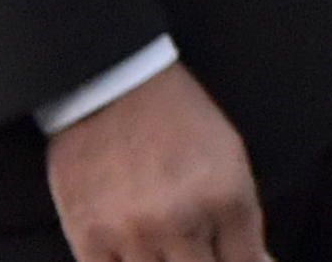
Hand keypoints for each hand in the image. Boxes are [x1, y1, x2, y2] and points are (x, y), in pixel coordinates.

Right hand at [46, 63, 267, 261]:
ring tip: (168, 248)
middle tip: (197, 250)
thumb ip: (242, 218)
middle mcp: (183, 220)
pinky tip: (136, 256)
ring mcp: (134, 233)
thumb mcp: (230, 158)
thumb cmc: (179, 119)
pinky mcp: (89, 238)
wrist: (114, 87)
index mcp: (227, 197)